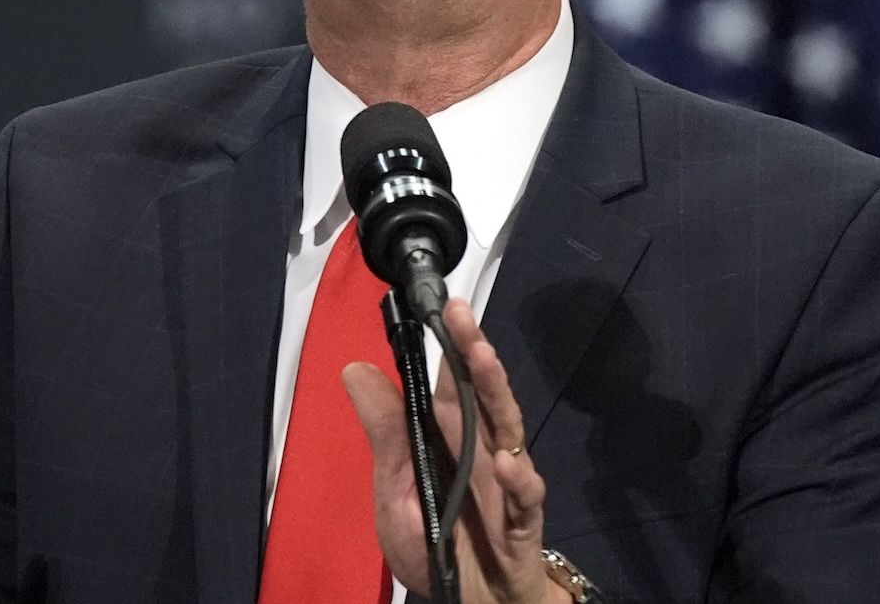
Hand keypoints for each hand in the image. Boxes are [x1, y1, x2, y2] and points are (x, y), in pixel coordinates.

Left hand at [343, 298, 567, 603]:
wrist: (474, 603)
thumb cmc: (436, 544)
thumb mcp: (394, 490)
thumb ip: (385, 434)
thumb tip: (354, 368)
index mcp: (451, 440)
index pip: (452, 384)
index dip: (451, 345)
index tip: (444, 305)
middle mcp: (483, 451)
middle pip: (482, 394)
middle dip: (473, 352)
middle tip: (461, 312)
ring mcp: (506, 483)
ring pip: (507, 429)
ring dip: (496, 393)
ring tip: (483, 359)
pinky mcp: (522, 523)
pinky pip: (525, 498)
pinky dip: (518, 480)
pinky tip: (504, 462)